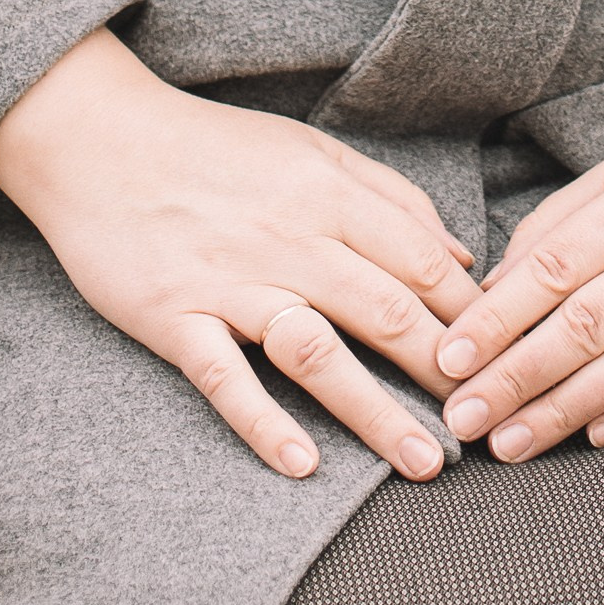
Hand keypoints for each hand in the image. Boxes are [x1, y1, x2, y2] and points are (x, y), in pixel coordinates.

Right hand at [0, 27, 478, 480]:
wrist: (101, 140)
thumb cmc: (215, 147)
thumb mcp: (312, 150)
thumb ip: (390, 198)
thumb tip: (461, 256)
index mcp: (329, 194)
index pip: (422, 263)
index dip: (470, 316)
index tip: (502, 362)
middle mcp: (290, 238)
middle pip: (386, 311)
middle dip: (444, 374)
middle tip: (485, 428)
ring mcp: (231, 281)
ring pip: (318, 352)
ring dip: (375, 412)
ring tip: (422, 463)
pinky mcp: (176, 317)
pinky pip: (225, 378)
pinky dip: (264, 421)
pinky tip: (303, 464)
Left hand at [428, 47, 603, 460]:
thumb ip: (571, 214)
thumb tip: (500, 278)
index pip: (555, 266)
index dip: (496, 318)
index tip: (447, 358)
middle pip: (586, 324)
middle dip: (515, 378)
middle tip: (461, 419)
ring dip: (566, 410)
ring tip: (511, 444)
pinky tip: (599, 436)